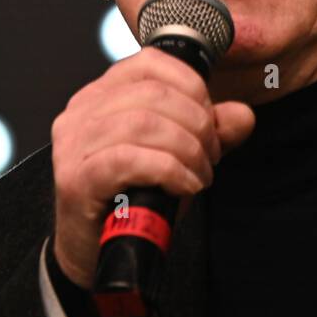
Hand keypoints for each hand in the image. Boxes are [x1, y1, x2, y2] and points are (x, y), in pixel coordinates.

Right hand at [50, 46, 255, 288]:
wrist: (95, 253)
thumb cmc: (131, 199)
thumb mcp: (178, 157)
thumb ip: (210, 132)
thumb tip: (242, 115)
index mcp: (102, 94)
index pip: (151, 63)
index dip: (193, 87)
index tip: (210, 121)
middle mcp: (82, 111)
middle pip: (154, 94)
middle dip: (197, 125)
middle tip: (210, 156)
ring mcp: (74, 144)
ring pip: (144, 123)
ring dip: (187, 150)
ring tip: (199, 175)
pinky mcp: (76, 178)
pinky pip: (130, 159)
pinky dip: (169, 170)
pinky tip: (185, 186)